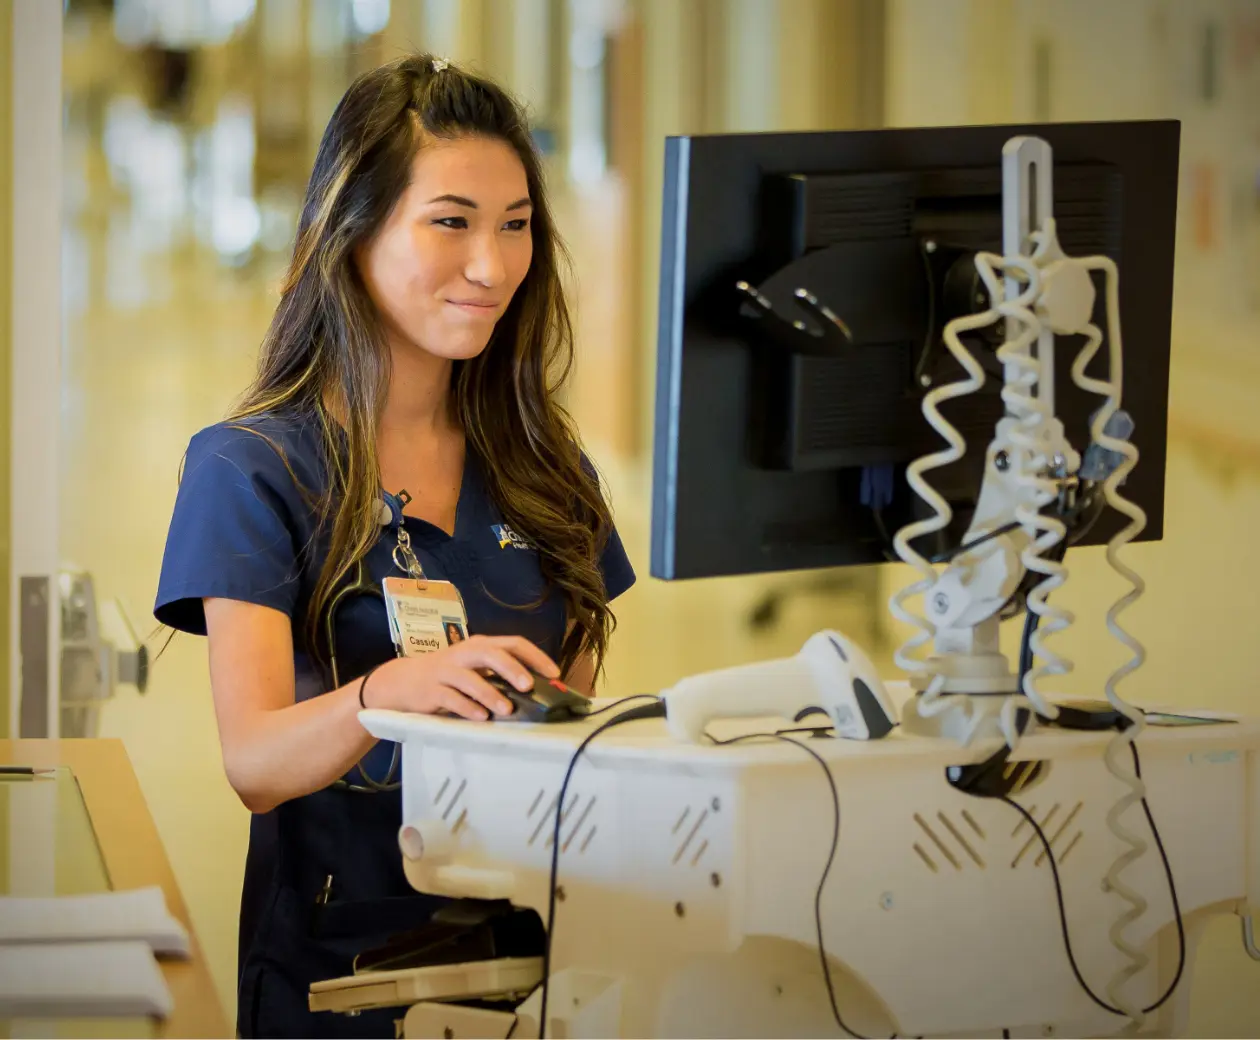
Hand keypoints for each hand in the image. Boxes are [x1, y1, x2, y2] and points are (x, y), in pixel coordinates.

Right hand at [362, 636, 559, 720]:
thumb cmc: (450, 677)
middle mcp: (464, 654)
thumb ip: (500, 676)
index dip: (535, 657)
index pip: (513, 643)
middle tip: (529, 686)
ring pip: (469, 678)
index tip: (554, 673)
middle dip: (512, 669)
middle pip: (490, 653)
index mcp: (480, 645)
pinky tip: (480, 718)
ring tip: (507, 709)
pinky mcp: (431, 690)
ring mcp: (445, 671)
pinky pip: (451, 698)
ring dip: (490, 694)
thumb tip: (539, 692)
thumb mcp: (475, 669)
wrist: (403, 681)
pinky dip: (467, 708)